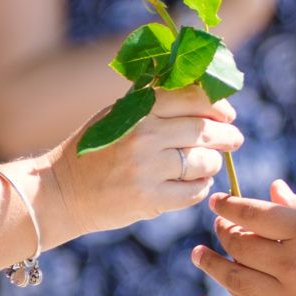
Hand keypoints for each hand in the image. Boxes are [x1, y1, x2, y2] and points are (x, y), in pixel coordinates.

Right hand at [50, 88, 240, 233]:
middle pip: (205, 131)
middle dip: (227, 136)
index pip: (193, 98)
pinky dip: (199, 188)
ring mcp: (147, 169)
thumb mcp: (118, 115)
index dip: (218, 105)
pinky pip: (193, 192)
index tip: (228, 114)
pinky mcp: (149, 199)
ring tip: (206, 164)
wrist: (61, 190)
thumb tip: (204, 96)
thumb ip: (156, 104)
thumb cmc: (94, 149)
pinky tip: (193, 184)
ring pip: (204, 162)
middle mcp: (145, 135)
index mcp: (139, 109)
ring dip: (212, 163)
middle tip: (234, 139)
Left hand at [190, 179, 295, 295]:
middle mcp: (291, 261)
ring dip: (213, 266)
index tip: (218, 203)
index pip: (252, 212)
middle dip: (222, 234)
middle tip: (215, 229)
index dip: (230, 206)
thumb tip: (272, 188)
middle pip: (240, 245)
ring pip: (236, 279)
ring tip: (199, 257)